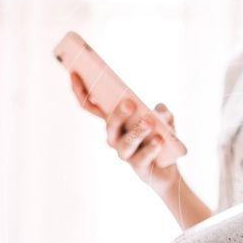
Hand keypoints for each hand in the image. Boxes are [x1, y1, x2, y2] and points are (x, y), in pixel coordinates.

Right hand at [70, 71, 179, 194]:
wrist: (168, 168)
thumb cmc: (160, 137)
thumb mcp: (164, 119)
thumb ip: (163, 112)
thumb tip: (159, 109)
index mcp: (114, 121)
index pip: (90, 106)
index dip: (80, 91)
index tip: (74, 73)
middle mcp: (114, 137)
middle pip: (109, 125)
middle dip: (118, 114)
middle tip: (129, 103)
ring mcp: (124, 153)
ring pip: (125, 143)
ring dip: (137, 131)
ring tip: (150, 122)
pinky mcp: (138, 166)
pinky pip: (141, 157)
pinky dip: (151, 148)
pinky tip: (159, 140)